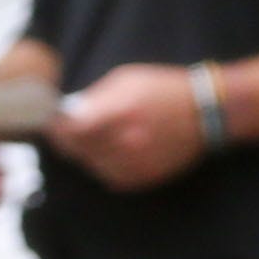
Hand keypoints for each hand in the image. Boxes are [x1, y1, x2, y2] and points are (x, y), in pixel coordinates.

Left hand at [50, 64, 208, 192]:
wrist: (206, 112)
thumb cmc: (165, 89)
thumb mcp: (126, 80)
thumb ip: (95, 98)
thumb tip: (69, 112)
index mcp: (118, 113)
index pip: (70, 131)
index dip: (57, 128)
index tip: (52, 123)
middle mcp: (125, 143)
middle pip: (78, 150)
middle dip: (69, 140)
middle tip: (65, 131)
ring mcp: (134, 164)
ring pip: (92, 165)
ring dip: (87, 153)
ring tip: (93, 138)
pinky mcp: (143, 178)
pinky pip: (110, 176)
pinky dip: (105, 165)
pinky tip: (112, 150)